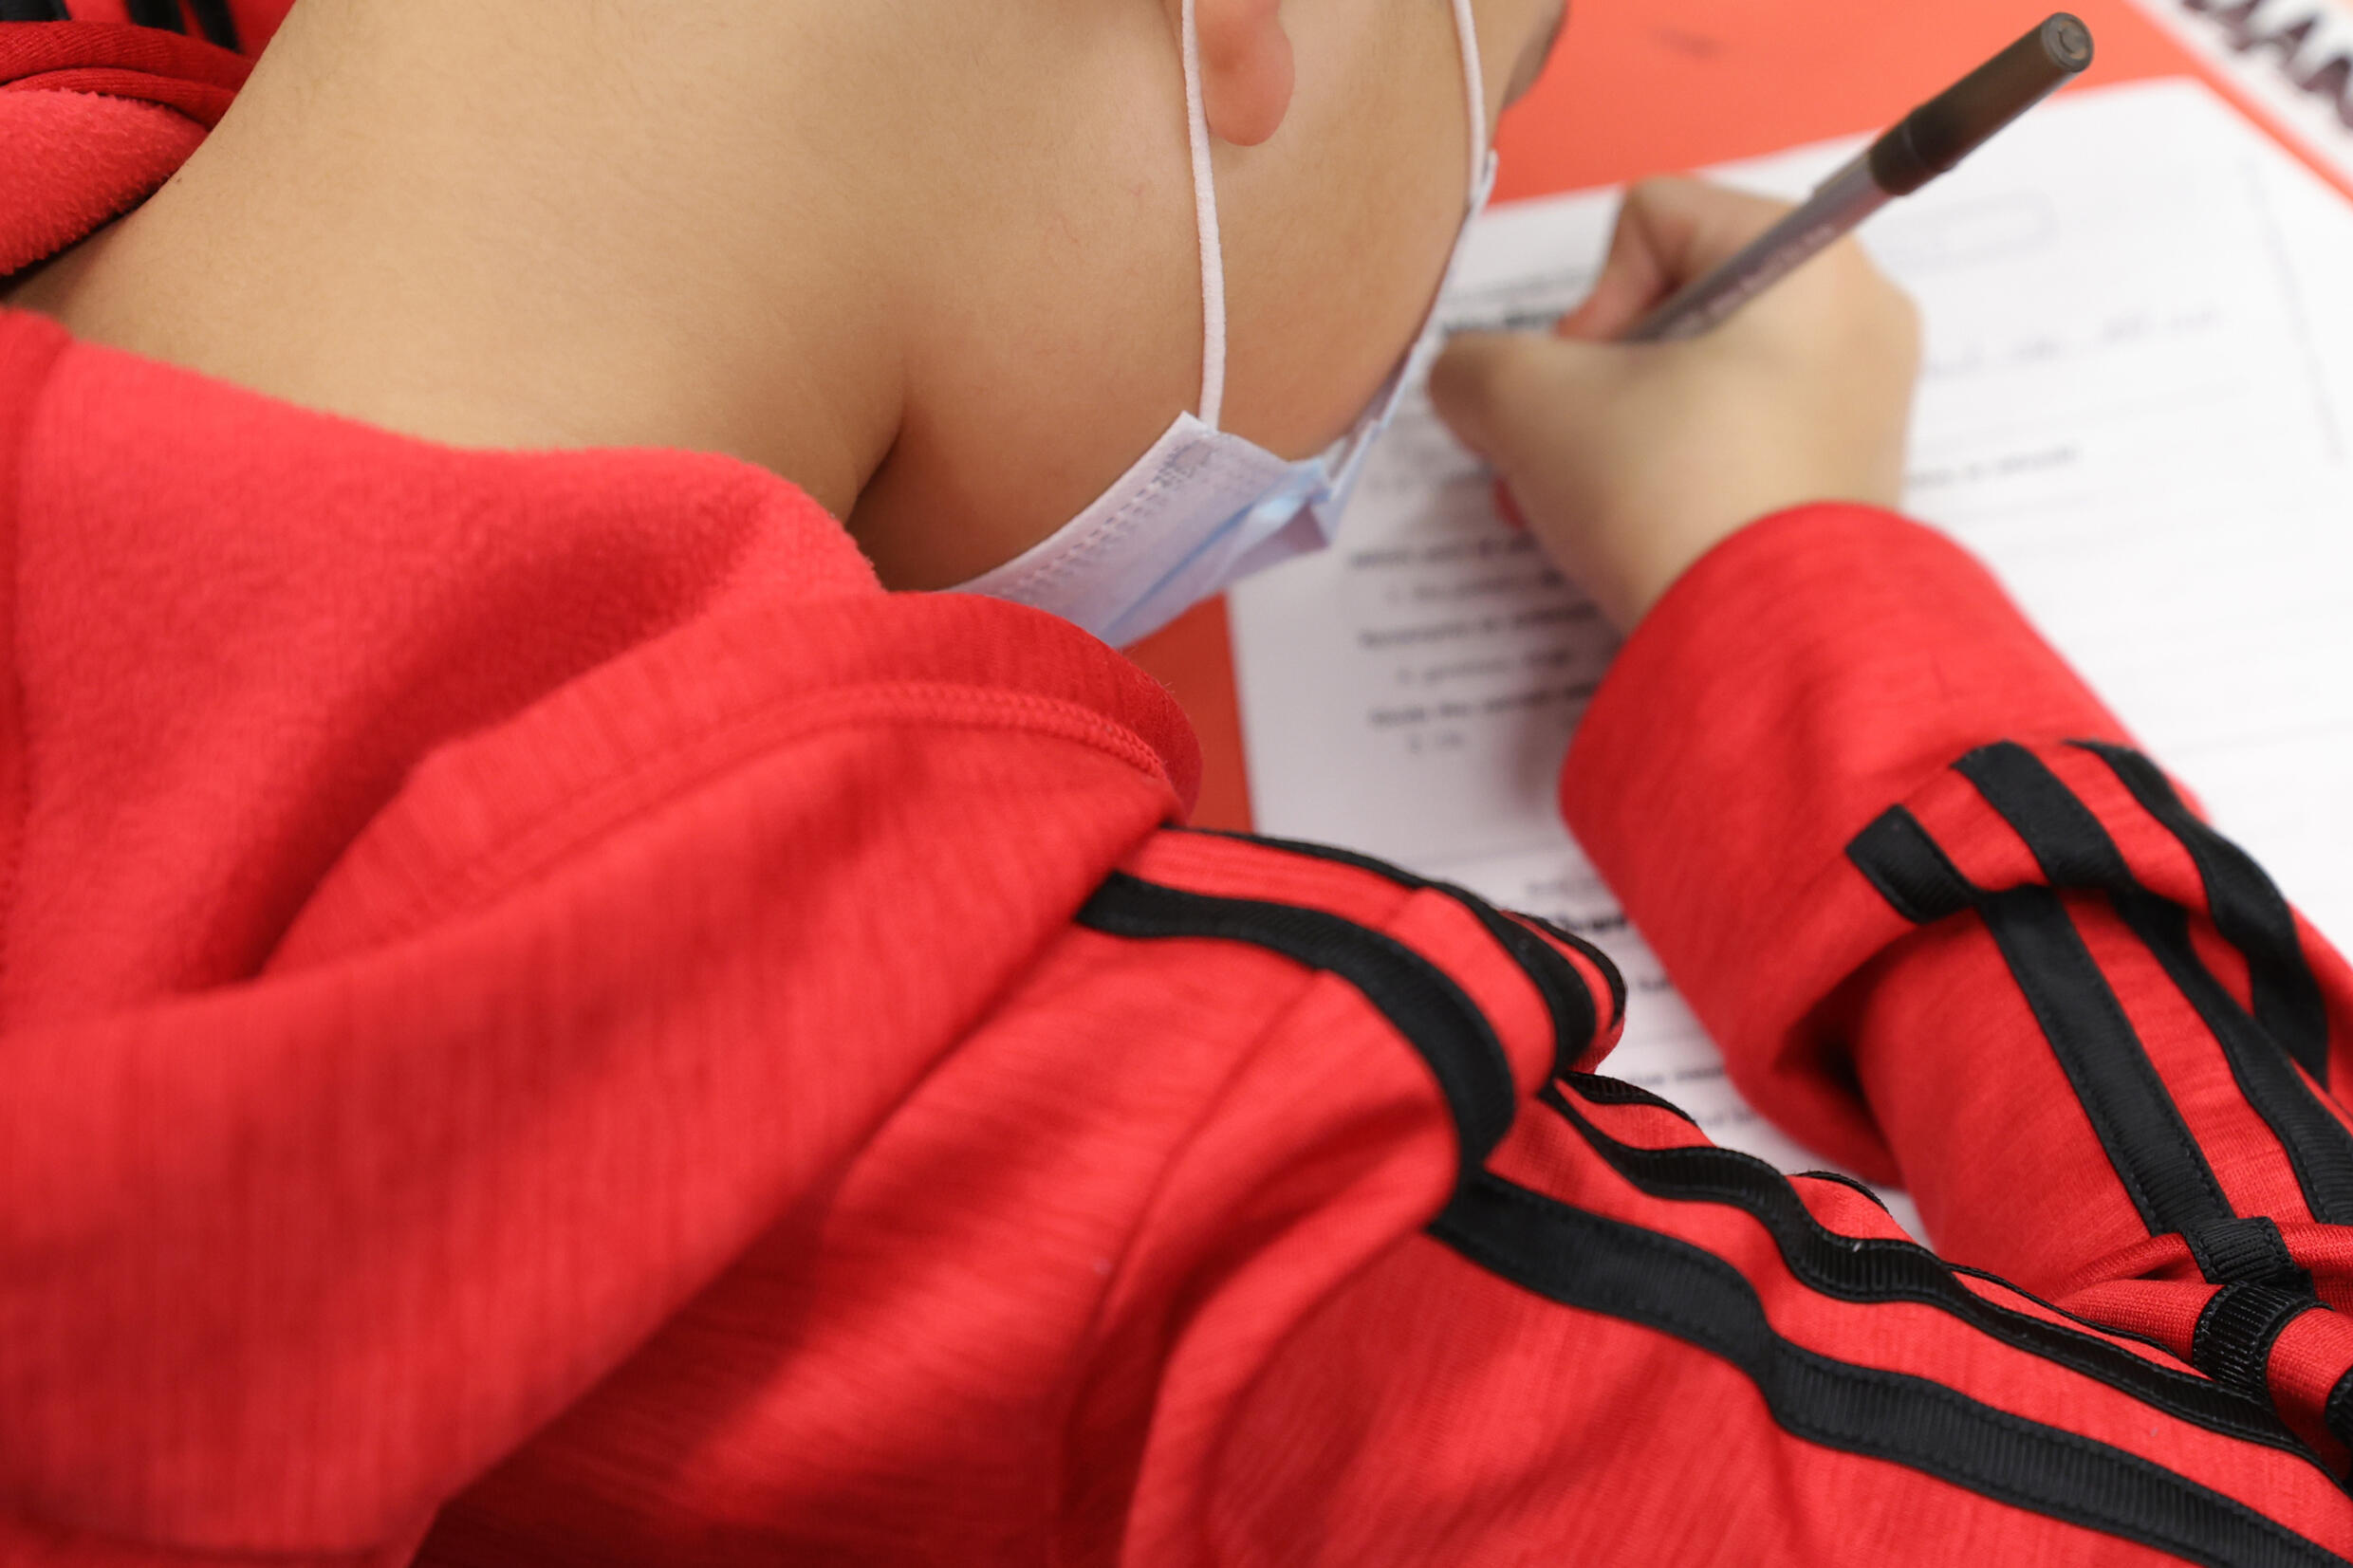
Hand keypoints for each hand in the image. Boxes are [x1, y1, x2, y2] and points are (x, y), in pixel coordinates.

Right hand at [1427, 177, 1922, 629]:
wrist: (1769, 643)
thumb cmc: (1672, 497)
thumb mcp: (1527, 406)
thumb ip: (1473, 365)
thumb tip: (1469, 379)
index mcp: (1805, 257)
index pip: (1651, 218)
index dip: (1587, 302)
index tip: (1580, 387)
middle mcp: (1858, 311)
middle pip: (1679, 301)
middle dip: (1599, 380)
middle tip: (1568, 451)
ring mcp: (1866, 400)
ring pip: (1706, 377)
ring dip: (1626, 432)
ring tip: (1591, 504)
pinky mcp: (1855, 479)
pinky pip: (1747, 440)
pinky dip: (1683, 473)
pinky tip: (1643, 531)